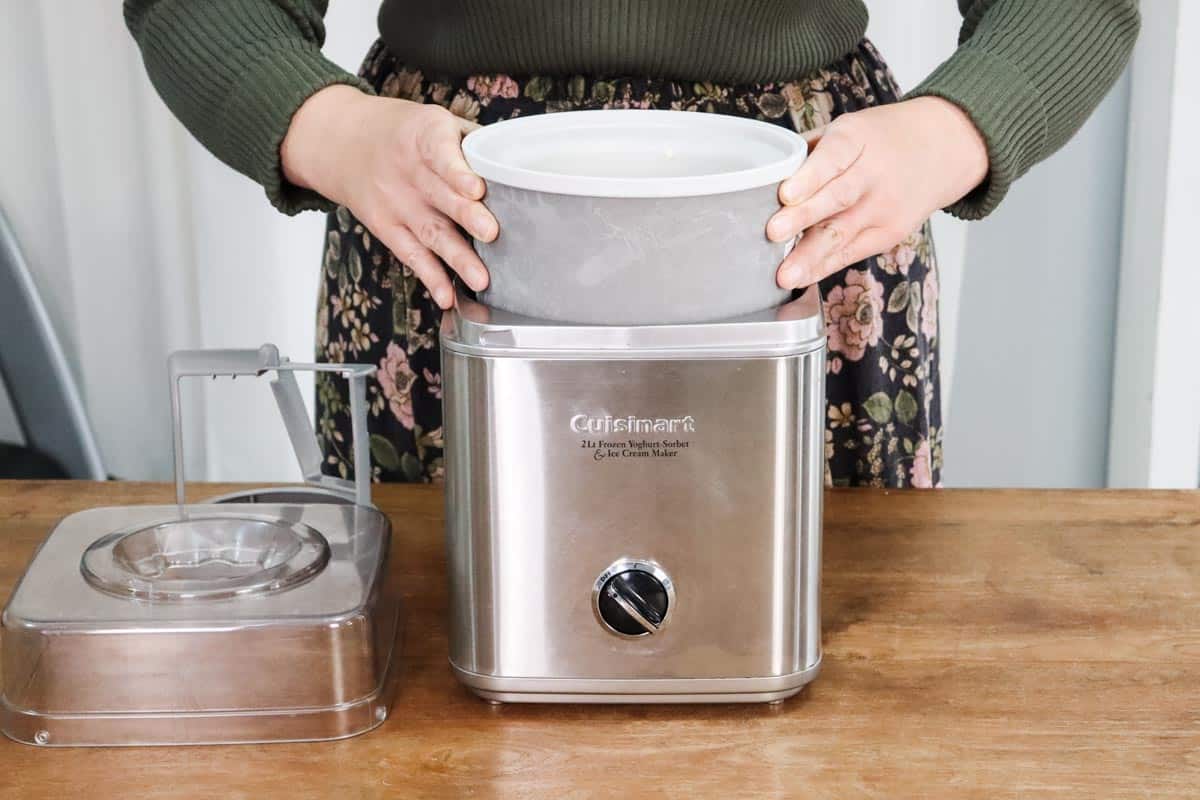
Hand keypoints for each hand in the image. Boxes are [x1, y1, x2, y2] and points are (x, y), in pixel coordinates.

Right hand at [281, 85, 497, 308]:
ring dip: (457, 257)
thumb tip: (517, 166)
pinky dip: (431, 277)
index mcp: (424, 136)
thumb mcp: (432, 121)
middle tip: (492, 233)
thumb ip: (470, 143)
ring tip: (481, 278)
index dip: (458, 172)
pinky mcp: (387, 228)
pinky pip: (412, 255)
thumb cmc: (405, 133)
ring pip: (431, 232)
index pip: (440, 153)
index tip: (476, 188)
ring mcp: (397, 203)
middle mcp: (409, 171)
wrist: (344, 142)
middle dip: (467, 216)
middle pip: (441, 197)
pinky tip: (447, 296)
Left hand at [767, 96, 987, 287]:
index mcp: (858, 138)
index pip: (834, 157)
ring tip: (784, 275)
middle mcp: (874, 174)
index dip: (809, 176)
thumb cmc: (881, 139)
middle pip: (837, 198)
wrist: (943, 148)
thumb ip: (809, 150)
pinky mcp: (890, 234)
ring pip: (843, 233)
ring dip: (810, 256)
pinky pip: (851, 253)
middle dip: (803, 217)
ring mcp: (885, 207)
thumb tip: (762, 173)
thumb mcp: (849, 128)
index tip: (785, 193)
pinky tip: (801, 278)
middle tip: (773, 233)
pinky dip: (823, 267)